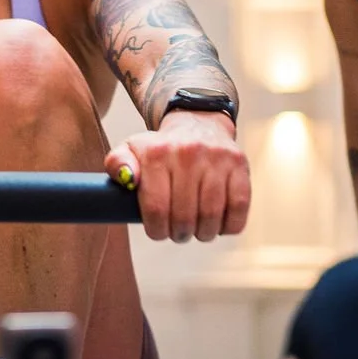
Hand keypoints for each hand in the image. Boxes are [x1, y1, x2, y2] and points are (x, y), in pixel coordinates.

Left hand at [105, 110, 249, 241]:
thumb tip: (127, 178)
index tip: (158, 231)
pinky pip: (239, 208)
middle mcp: (188, 154)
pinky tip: (219, 223)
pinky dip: (228, 225)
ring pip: (211, 217)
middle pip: (184, 217)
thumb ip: (118, 164)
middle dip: (179, 234)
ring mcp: (217, 159)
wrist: (197, 124)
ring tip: (196, 230)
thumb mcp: (132, 150)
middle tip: (177, 232)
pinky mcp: (240, 165)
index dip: (156, 230)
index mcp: (157, 154)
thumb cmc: (161, 149)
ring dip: (203, 233)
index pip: (156, 209)